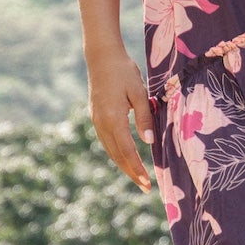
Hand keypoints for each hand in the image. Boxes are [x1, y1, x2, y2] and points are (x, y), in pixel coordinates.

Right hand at [88, 49, 155, 189]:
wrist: (102, 57)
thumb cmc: (125, 71)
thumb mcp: (139, 93)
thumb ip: (145, 117)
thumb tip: (149, 142)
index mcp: (113, 119)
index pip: (127, 151)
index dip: (138, 168)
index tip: (147, 183)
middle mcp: (102, 123)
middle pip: (117, 155)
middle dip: (131, 172)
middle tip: (144, 188)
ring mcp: (96, 120)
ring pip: (110, 150)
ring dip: (123, 165)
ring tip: (136, 177)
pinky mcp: (96, 117)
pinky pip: (106, 141)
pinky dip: (116, 153)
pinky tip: (125, 157)